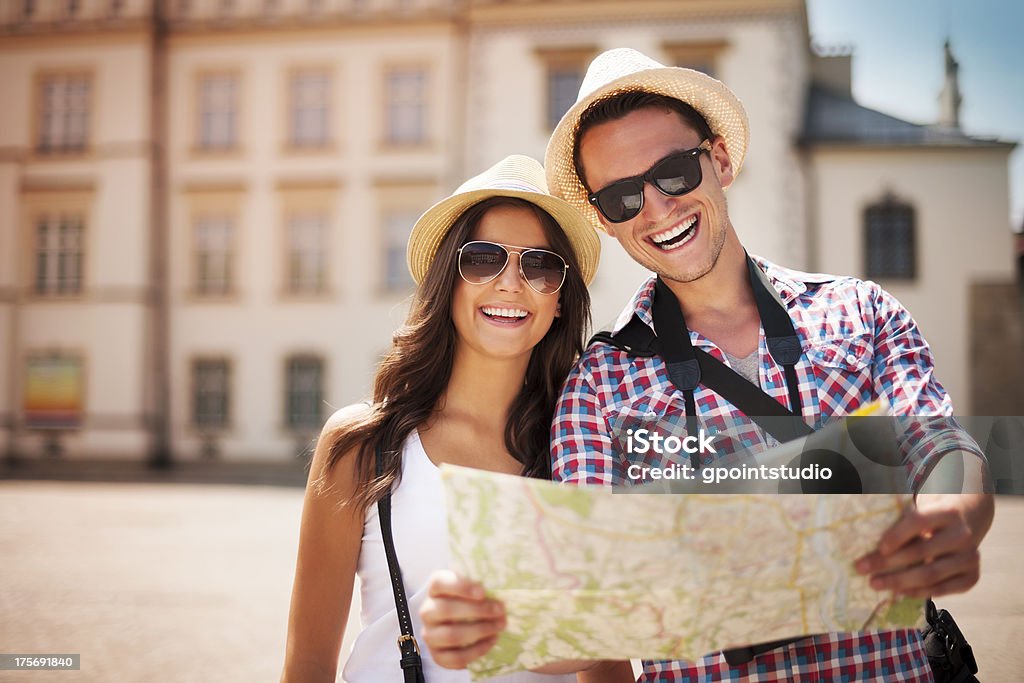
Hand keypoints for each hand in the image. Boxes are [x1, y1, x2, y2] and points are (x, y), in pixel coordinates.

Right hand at [420, 570, 505, 668]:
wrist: (463, 628)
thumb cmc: (471, 602)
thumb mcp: (474, 589)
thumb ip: (484, 586)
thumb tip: (503, 588)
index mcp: (435, 590)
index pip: (439, 583)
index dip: (460, 586)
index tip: (483, 592)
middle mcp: (428, 611)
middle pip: (446, 609)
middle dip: (477, 610)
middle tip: (500, 610)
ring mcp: (430, 635)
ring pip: (451, 635)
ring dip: (480, 630)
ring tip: (499, 626)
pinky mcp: (437, 656)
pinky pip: (456, 657)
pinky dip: (477, 650)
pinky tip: (492, 640)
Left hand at [855, 493, 992, 597]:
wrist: (965, 521)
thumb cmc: (931, 516)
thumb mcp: (920, 509)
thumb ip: (901, 521)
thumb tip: (862, 538)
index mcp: (947, 512)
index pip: (919, 521)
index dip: (898, 535)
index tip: (879, 547)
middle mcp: (963, 535)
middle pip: (921, 551)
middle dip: (888, 563)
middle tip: (862, 569)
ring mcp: (970, 557)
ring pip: (931, 574)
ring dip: (899, 582)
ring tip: (875, 583)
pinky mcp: (972, 577)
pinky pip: (943, 589)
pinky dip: (919, 592)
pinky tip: (899, 592)